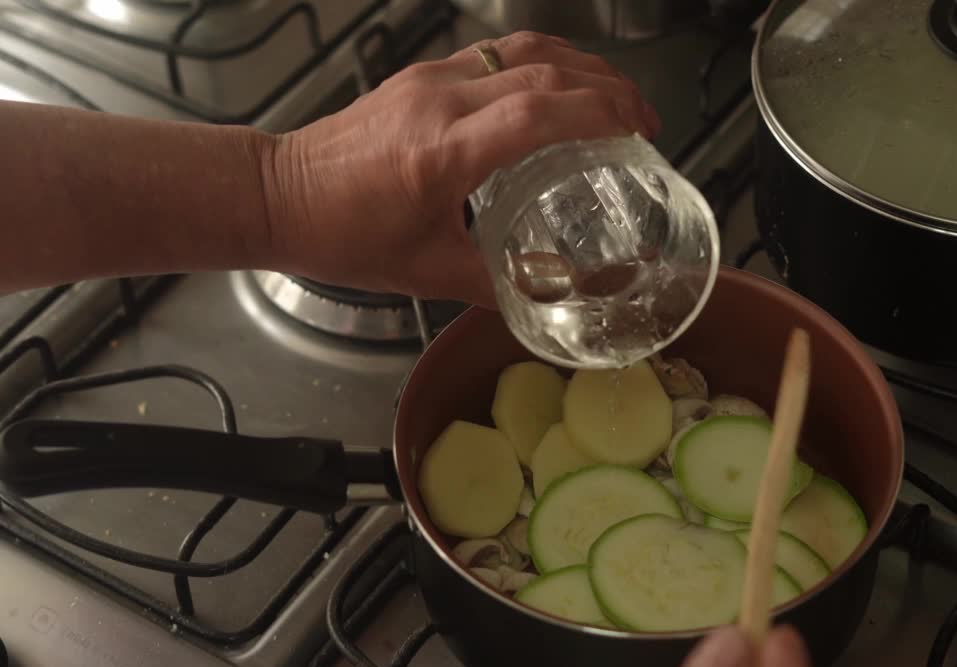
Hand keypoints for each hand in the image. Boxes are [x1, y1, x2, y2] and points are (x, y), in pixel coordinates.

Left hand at [260, 32, 657, 307]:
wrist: (279, 195)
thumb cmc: (344, 235)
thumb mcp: (427, 273)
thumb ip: (498, 283)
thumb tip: (553, 294)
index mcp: (442, 152)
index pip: (536, 113)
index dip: (597, 115)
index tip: (638, 132)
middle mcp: (440, 101)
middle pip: (543, 71)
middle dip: (607, 89)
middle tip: (645, 120)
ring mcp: (430, 80)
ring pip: (522, 49)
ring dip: (580, 66)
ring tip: (617, 95)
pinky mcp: (422, 75)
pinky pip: (496, 53)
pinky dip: (543, 63)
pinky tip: (563, 86)